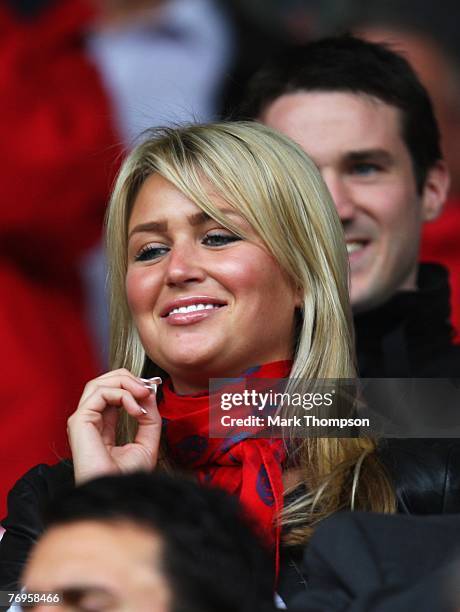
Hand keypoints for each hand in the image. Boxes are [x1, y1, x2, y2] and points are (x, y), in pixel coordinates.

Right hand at [67, 369, 161, 484]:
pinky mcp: (79, 421)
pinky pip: (100, 393)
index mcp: (101, 425)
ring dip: (126, 382)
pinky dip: (122, 395)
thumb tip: (149, 393)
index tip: (152, 392)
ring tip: (143, 394)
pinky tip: (136, 410)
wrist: (119, 496)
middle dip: (128, 379)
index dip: (132, 386)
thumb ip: (149, 417)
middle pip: (103, 382)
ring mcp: (82, 420)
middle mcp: (89, 420)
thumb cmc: (128, 479)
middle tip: (148, 388)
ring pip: (99, 383)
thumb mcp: (147, 442)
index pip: (112, 392)